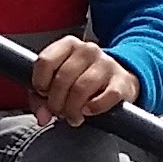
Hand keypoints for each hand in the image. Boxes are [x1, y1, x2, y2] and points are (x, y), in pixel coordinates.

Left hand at [25, 37, 140, 129]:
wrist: (118, 80)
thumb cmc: (83, 80)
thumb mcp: (59, 82)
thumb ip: (41, 98)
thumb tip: (42, 116)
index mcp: (68, 45)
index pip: (45, 61)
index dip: (40, 82)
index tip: (43, 93)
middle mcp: (88, 50)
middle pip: (62, 78)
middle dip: (56, 102)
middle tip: (59, 112)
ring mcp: (107, 64)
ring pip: (81, 88)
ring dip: (73, 109)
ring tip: (73, 116)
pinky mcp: (122, 81)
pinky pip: (107, 96)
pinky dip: (95, 107)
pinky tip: (89, 111)